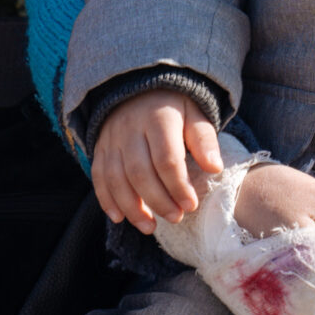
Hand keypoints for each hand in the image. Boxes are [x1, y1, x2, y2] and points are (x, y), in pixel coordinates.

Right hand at [92, 88, 224, 232]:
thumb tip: (215, 168)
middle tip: (176, 218)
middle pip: (140, 172)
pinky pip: (99, 177)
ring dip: (132, 207)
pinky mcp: (100, 148)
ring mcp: (112, 139)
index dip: (179, 186)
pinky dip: (107, 200)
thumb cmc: (174, 107)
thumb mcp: (195, 114)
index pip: (167, 158)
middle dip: (158, 201)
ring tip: (150, 227)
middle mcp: (130, 128)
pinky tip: (120, 218)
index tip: (191, 204)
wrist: (139, 86)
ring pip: (116, 178)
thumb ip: (204, 140)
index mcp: (158, 118)